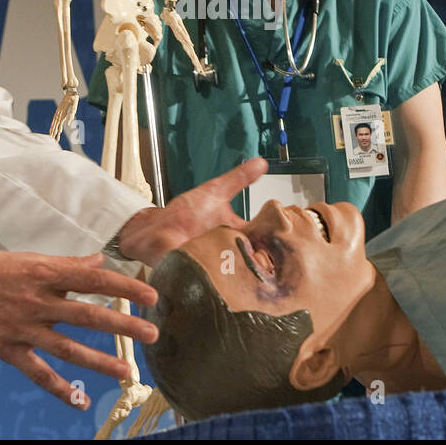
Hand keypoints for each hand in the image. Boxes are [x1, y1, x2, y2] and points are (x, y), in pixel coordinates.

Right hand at [0, 242, 157, 409]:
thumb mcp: (31, 258)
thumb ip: (67, 264)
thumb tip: (98, 261)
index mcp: (46, 273)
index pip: (94, 279)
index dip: (125, 287)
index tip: (151, 295)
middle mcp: (39, 301)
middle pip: (89, 314)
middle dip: (123, 325)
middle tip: (152, 334)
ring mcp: (24, 328)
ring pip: (68, 348)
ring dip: (100, 361)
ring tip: (127, 372)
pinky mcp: (8, 349)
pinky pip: (38, 373)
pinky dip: (60, 389)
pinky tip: (81, 402)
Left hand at [117, 157, 266, 267]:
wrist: (156, 228)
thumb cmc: (185, 212)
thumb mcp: (215, 190)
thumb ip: (239, 178)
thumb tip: (262, 162)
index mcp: (239, 234)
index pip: (265, 239)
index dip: (277, 240)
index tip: (289, 239)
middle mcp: (233, 253)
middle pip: (257, 261)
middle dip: (266, 262)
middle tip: (275, 259)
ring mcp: (221, 267)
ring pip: (241, 275)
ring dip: (246, 272)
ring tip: (252, 268)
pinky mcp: (206, 276)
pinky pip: (219, 282)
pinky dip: (224, 281)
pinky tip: (228, 276)